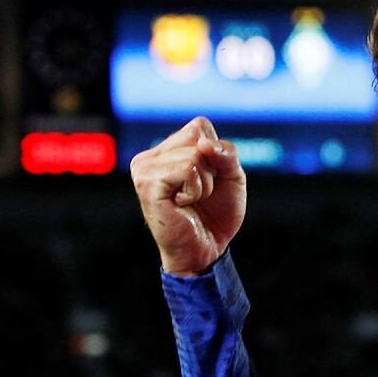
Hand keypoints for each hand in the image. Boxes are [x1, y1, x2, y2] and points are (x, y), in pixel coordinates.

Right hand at [130, 117, 246, 275]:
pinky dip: (196, 190)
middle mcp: (150, 156)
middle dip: (212, 170)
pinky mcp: (147, 184)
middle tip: (199, 194)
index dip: (216, 154)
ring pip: (194, 155)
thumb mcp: (232, 177)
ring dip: (204, 184)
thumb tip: (203, 144)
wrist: (206, 250)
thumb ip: (225, 153)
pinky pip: (187, 170)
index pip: (200, 126)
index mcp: (166, 150)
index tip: (208, 180)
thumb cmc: (215, 215)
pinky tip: (183, 205)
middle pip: (198, 138)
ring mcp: (144, 169)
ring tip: (190, 201)